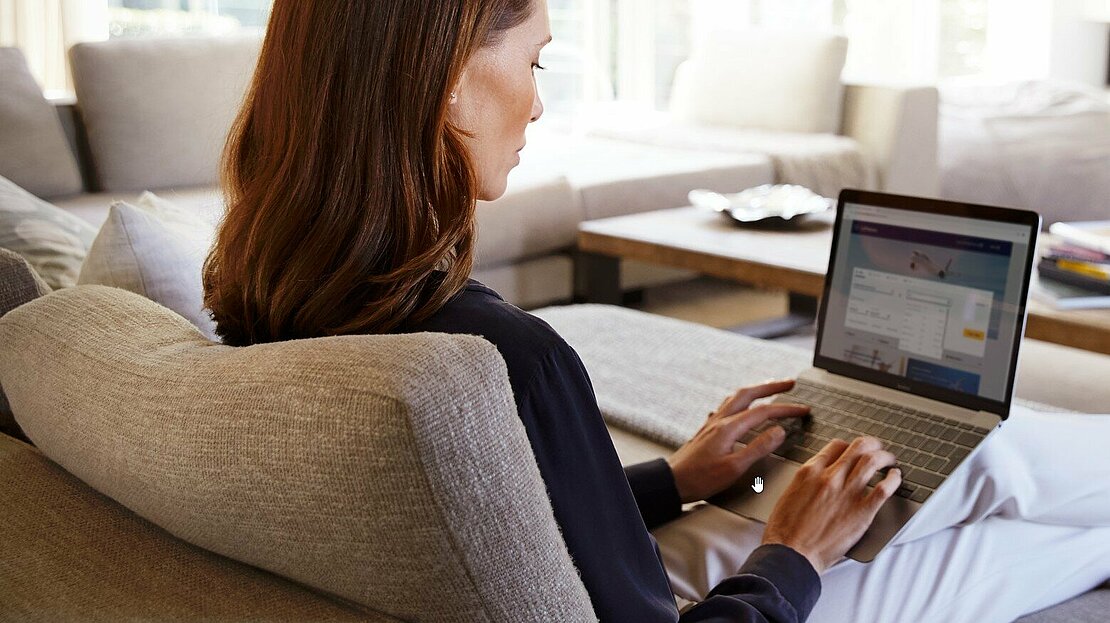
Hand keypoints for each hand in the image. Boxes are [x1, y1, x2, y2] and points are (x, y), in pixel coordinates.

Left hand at [667, 380, 808, 503]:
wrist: (672, 481)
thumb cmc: (701, 479)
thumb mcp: (734, 468)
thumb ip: (758, 448)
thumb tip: (779, 432)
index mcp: (729, 428)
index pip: (764, 412)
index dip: (786, 410)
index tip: (803, 410)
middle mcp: (720, 420)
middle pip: (748, 394)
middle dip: (771, 387)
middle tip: (790, 384)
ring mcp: (712, 423)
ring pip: (736, 398)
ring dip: (755, 391)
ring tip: (769, 389)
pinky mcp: (707, 429)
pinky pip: (726, 407)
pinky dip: (740, 402)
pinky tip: (740, 408)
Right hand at [761, 436, 901, 573]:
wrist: (791, 553)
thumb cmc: (785, 531)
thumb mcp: (789, 494)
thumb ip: (807, 481)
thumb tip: (818, 478)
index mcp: (809, 472)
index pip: (836, 446)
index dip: (848, 446)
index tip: (853, 451)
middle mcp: (829, 477)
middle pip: (857, 447)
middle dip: (871, 444)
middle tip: (877, 448)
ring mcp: (846, 493)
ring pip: (872, 461)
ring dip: (885, 457)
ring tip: (890, 460)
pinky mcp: (861, 512)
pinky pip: (884, 488)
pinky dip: (893, 479)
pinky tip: (895, 477)